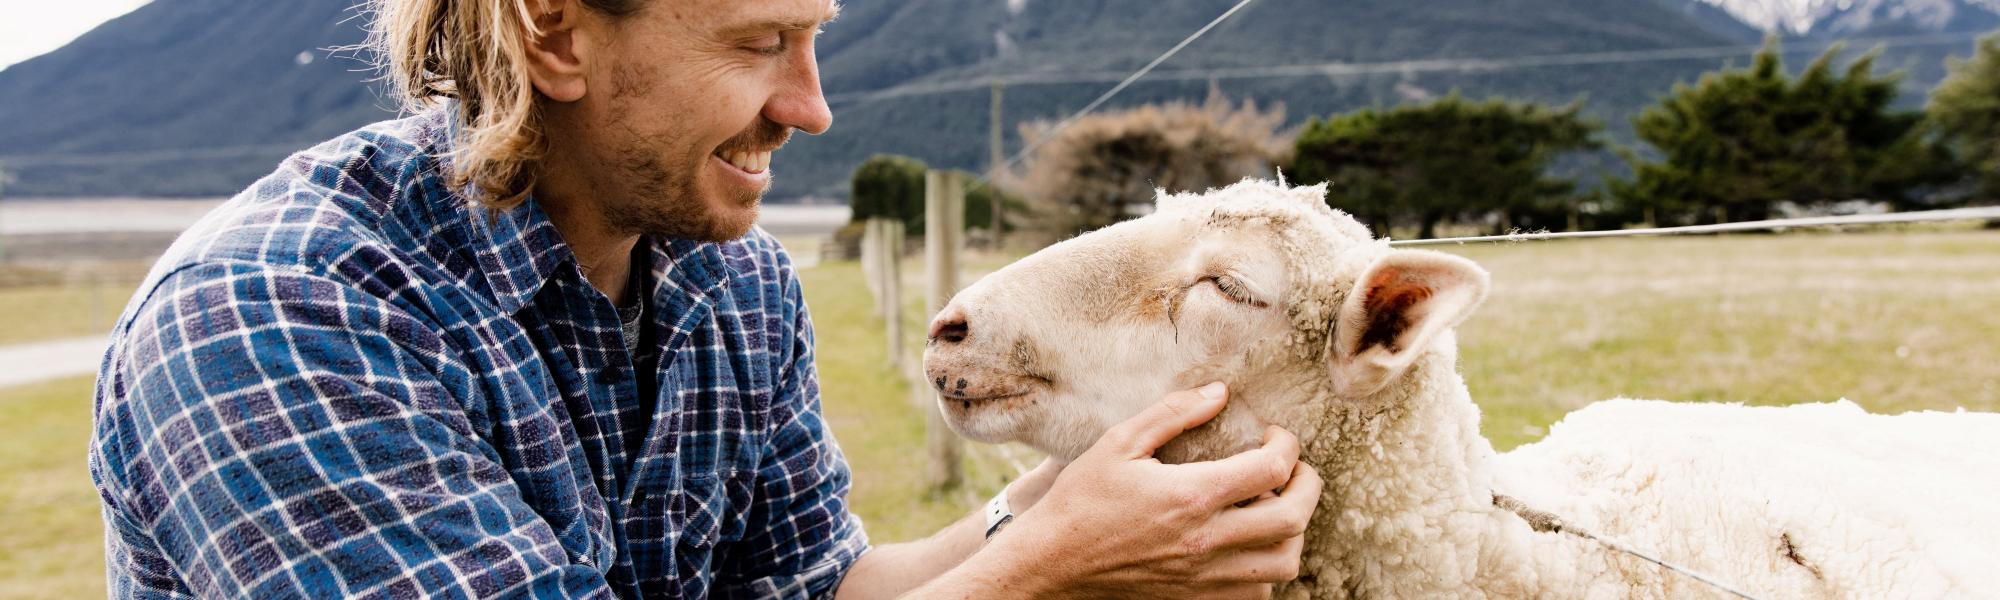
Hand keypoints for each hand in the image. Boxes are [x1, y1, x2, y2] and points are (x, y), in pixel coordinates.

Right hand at [987, 383, 1321, 598]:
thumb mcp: (1119, 442)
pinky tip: (1248, 545)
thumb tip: (1219, 393)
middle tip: (1296, 470)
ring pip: (1285, 562)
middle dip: (1308, 487)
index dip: (1287, 445)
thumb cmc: (1082, 500)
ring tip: (1275, 508)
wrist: (1052, 564)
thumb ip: (1173, 414)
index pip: (1272, 468)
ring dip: (1292, 532)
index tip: (1276, 436)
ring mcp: (1205, 578)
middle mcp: (1207, 540)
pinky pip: (1258, 593)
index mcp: (1191, 495)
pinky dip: (1267, 568)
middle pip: (1293, 518)